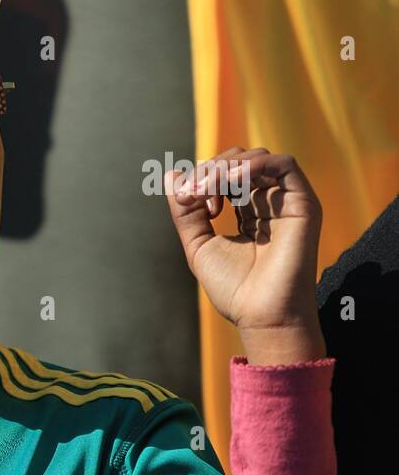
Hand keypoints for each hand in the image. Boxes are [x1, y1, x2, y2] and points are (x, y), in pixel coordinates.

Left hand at [165, 147, 325, 364]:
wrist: (262, 315)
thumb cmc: (234, 288)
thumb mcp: (198, 244)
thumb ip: (186, 211)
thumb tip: (171, 175)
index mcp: (249, 212)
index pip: (224, 174)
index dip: (202, 178)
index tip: (187, 200)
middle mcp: (270, 203)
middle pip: (239, 161)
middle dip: (209, 171)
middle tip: (191, 194)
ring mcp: (288, 202)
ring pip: (257, 159)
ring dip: (224, 167)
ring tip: (205, 190)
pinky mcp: (304, 204)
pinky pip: (283, 164)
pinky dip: (251, 165)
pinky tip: (230, 181)